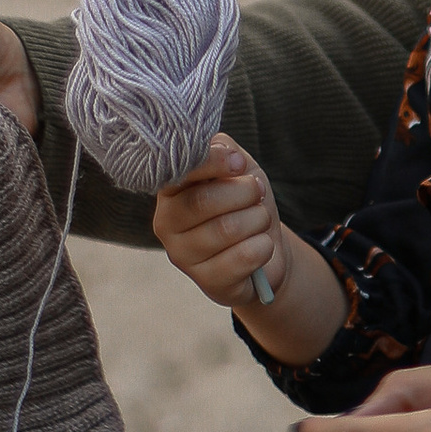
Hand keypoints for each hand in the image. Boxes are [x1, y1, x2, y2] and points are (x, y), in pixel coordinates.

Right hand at [154, 136, 283, 306]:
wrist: (264, 249)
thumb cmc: (245, 205)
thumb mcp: (238, 169)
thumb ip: (224, 149)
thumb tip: (220, 150)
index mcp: (169, 191)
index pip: (181, 172)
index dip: (214, 163)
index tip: (240, 164)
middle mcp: (166, 223)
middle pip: (202, 202)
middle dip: (243, 193)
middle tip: (258, 192)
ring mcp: (183, 256)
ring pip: (226, 230)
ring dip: (257, 219)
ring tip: (260, 220)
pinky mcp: (206, 281)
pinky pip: (242, 258)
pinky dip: (263, 246)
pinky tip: (261, 245)